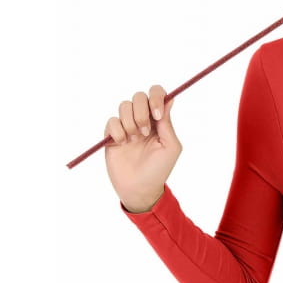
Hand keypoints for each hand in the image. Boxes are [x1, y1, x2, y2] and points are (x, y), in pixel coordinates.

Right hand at [104, 85, 181, 212]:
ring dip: (130, 122)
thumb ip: (168, 123)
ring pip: (124, 106)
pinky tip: (123, 144)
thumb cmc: (159, 169)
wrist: (140, 187)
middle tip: (146, 132)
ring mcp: (126, 126)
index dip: (156, 97)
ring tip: (135, 140)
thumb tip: (170, 99)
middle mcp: (143, 119)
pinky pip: (112, 121)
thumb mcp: (170, 146)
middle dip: (142, 112)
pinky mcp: (112, 134)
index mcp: (159, 120)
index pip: (157, 95)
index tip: (157, 115)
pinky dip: (118, 131)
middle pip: (138, 96)